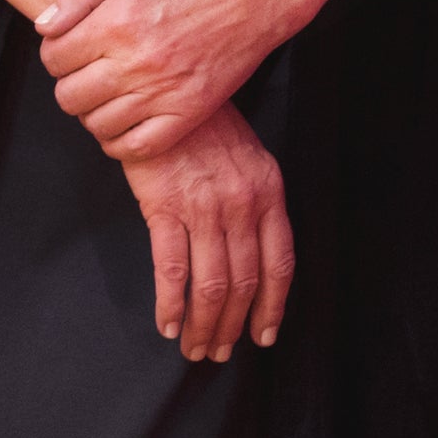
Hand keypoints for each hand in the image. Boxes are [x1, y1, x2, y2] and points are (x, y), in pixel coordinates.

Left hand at [35, 0, 300, 160]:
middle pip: (69, 96)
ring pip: (98, 124)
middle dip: (69, 83)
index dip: (54, 53)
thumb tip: (44, 26)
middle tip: (86, 71)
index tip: (70, 48)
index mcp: (115, 23)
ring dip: (91, 111)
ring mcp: (163, 92)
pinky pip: (138, 146)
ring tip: (104, 93)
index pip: (53, 58)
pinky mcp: (189, 113)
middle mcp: (136, 62)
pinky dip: (120, 141)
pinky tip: (121, 121)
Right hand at [121, 102, 294, 361]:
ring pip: (212, 284)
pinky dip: (172, 302)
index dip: (273, 306)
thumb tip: (249, 245)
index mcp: (268, 191)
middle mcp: (243, 203)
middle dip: (232, 325)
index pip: (280, 263)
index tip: (263, 335)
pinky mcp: (165, 205)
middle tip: (220, 352)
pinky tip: (168, 322)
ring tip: (195, 348)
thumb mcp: (245, 153)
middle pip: (244, 281)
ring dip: (205, 324)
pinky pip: (173, 267)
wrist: (158, 85)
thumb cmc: (199, 120)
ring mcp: (204, 206)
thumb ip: (254, 196)